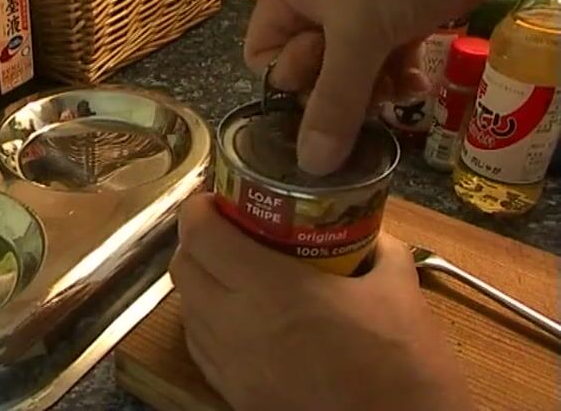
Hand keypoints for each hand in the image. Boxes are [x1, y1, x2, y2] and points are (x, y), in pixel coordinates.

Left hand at [170, 194, 473, 410]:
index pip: (201, 235)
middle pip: (182, 268)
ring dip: (200, 281)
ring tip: (232, 271)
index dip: (198, 208)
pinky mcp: (233, 397)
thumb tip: (367, 231)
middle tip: (227, 229)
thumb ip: (378, 248)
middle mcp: (235, 326)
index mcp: (271, 289)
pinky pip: (200, 347)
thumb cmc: (403, 365)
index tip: (216, 196)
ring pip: (186, 309)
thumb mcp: (399, 290)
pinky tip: (239, 318)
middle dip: (196, 240)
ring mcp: (229, 366)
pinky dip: (207, 322)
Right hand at [245, 0, 543, 174]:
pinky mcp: (399, 14)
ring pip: (350, 73)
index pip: (264, 60)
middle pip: (309, 72)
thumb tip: (310, 166)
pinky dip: (398, 76)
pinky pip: (384, 60)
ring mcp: (360, 9)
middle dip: (339, 91)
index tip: (327, 79)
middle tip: (367, 89)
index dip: (291, 81)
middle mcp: (316, 4)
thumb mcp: (360, 34)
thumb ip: (334, 102)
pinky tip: (418, 84)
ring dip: (372, 90)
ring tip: (397, 88)